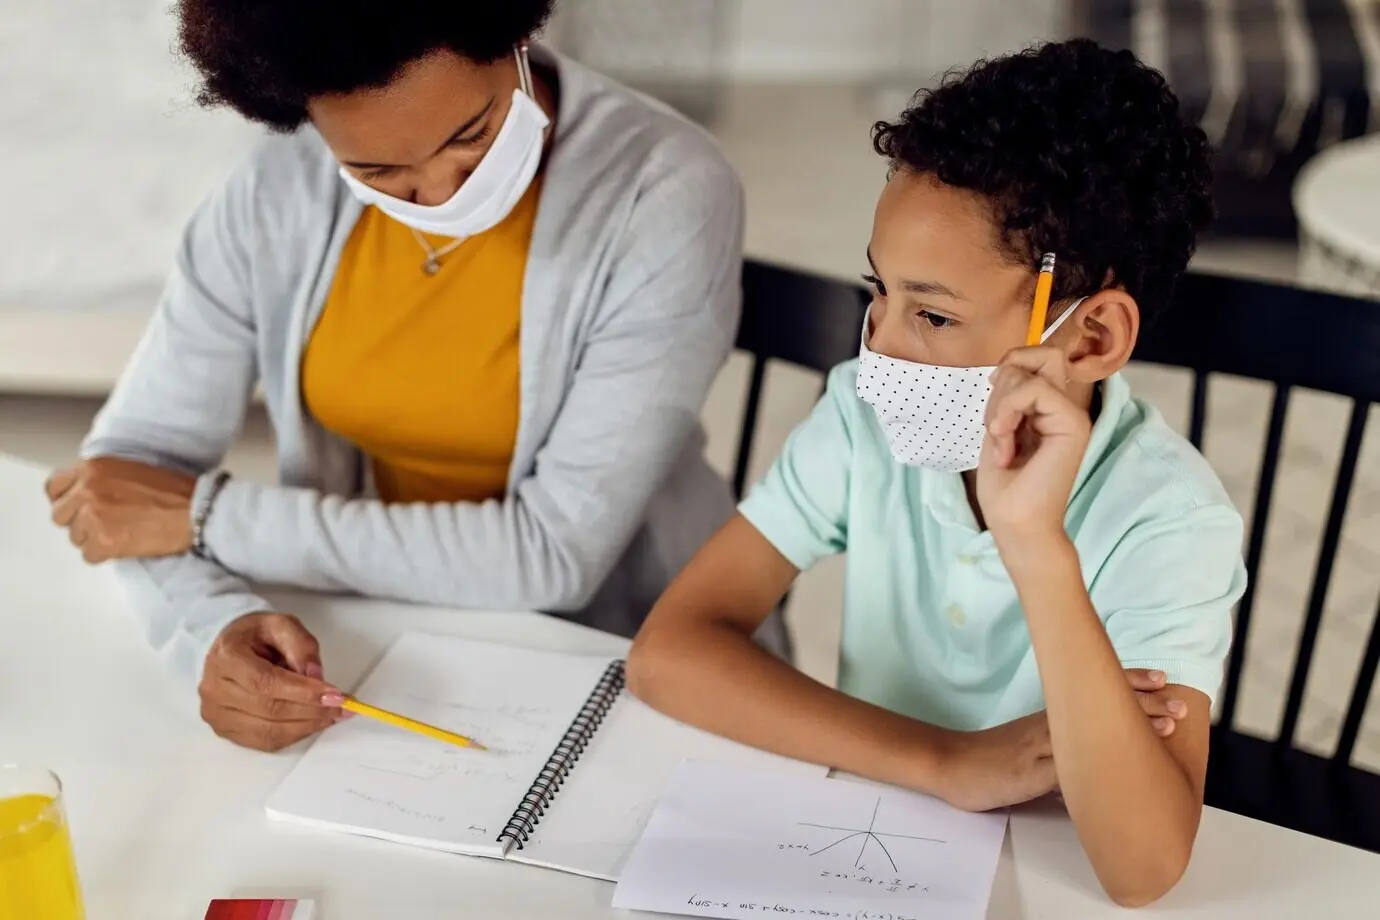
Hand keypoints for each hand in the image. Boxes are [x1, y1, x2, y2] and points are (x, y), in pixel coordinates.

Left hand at [46, 458, 195, 562]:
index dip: (66, 500)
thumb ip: (104, 478)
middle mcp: (87, 489)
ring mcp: (92, 515)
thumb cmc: (178, 491)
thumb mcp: (133, 468)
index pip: (54, 486)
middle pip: (61, 515)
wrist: (198, 511)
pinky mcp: (103, 540)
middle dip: (81, 522)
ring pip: (76, 538)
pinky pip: (90, 556)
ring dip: (95, 539)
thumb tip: (89, 494)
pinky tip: (128, 545)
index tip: (77, 507)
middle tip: (107, 524)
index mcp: (93, 467)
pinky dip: (107, 555)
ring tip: (124, 533)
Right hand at [199, 613, 347, 751]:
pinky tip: (313, 723)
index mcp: (227, 658)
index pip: (266, 682)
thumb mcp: (282, 625)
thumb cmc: (256, 635)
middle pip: (269, 710)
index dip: (302, 692)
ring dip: (307, 726)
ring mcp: (217, 714)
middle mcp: (215, 690)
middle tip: (342, 707)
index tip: (334, 694)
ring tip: (333, 716)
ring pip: (268, 732)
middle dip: (312, 710)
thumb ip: (301, 646)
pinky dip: (294, 735)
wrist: (227, 646)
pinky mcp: (225, 730)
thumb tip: (317, 676)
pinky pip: (264, 742)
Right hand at [935, 668, 1188, 811]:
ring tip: (1169, 725)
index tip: (1163, 678)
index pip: (1095, 693)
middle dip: (1145, 702)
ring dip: (1134, 725)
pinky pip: (1070, 767)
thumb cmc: (991, 760)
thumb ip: (1061, 751)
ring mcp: (1042, 746)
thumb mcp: (1030, 750)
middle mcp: (1051, 726)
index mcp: (1051, 719)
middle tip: (1181, 702)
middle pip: (1102, 706)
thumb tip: (1092, 760)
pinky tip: (1122, 767)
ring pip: (1094, 730)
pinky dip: (1099, 764)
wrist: (951, 765)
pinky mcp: (1032, 771)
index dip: (1130, 684)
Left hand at [976, 347, 1091, 545]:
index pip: (1036, 359)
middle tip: (997, 424)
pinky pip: (1034, 389)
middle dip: (1005, 381)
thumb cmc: (1005, 489)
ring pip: (1032, 371)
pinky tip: (1004, 442)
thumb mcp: (998, 430)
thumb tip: (1003, 368)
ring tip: (1001, 442)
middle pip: (1042, 354)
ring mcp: (1072, 415)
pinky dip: (1007, 410)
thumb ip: (1006, 399)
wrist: (1016, 525)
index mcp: (1049, 410)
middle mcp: (1064, 409)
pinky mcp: (1073, 424)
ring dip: (1000, 406)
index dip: (1009, 368)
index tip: (993, 410)